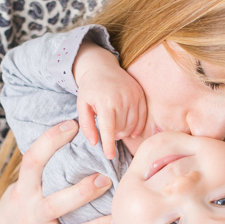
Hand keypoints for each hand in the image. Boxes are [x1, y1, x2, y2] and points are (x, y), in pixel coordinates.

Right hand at [0, 120, 117, 223]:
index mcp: (23, 191)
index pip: (32, 163)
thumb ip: (44, 169)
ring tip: (118, 217)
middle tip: (104, 179)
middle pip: (55, 204)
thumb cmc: (20, 206)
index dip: (49, 142)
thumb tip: (75, 131)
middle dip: (81, 193)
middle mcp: (32, 215)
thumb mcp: (22, 185)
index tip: (71, 125)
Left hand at [74, 41, 146, 158]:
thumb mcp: (82, 105)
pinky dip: (137, 127)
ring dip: (125, 132)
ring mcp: (133, 96)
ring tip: (116, 128)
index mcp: (105, 101)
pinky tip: (130, 130)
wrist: (102, 67)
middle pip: (122, 128)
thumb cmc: (90, 89)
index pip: (109, 128)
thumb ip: (86, 125)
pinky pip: (143, 117)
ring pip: (133, 125)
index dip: (109, 144)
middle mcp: (121, 98)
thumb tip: (94, 143)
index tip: (109, 156)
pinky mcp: (140, 95)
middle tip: (108, 130)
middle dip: (114, 135)